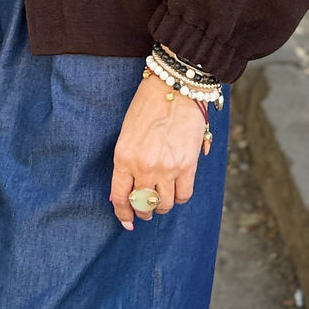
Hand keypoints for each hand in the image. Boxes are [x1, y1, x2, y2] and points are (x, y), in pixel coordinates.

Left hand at [110, 71, 206, 229]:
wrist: (173, 87)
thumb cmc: (147, 105)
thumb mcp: (127, 133)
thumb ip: (127, 161)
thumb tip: (128, 188)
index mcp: (123, 158)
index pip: (120, 197)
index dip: (123, 213)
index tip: (127, 221)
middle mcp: (144, 167)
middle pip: (143, 205)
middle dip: (143, 210)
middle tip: (146, 208)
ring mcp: (167, 169)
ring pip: (165, 205)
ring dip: (162, 205)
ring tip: (162, 198)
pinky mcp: (187, 166)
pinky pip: (184, 195)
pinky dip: (180, 197)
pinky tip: (177, 189)